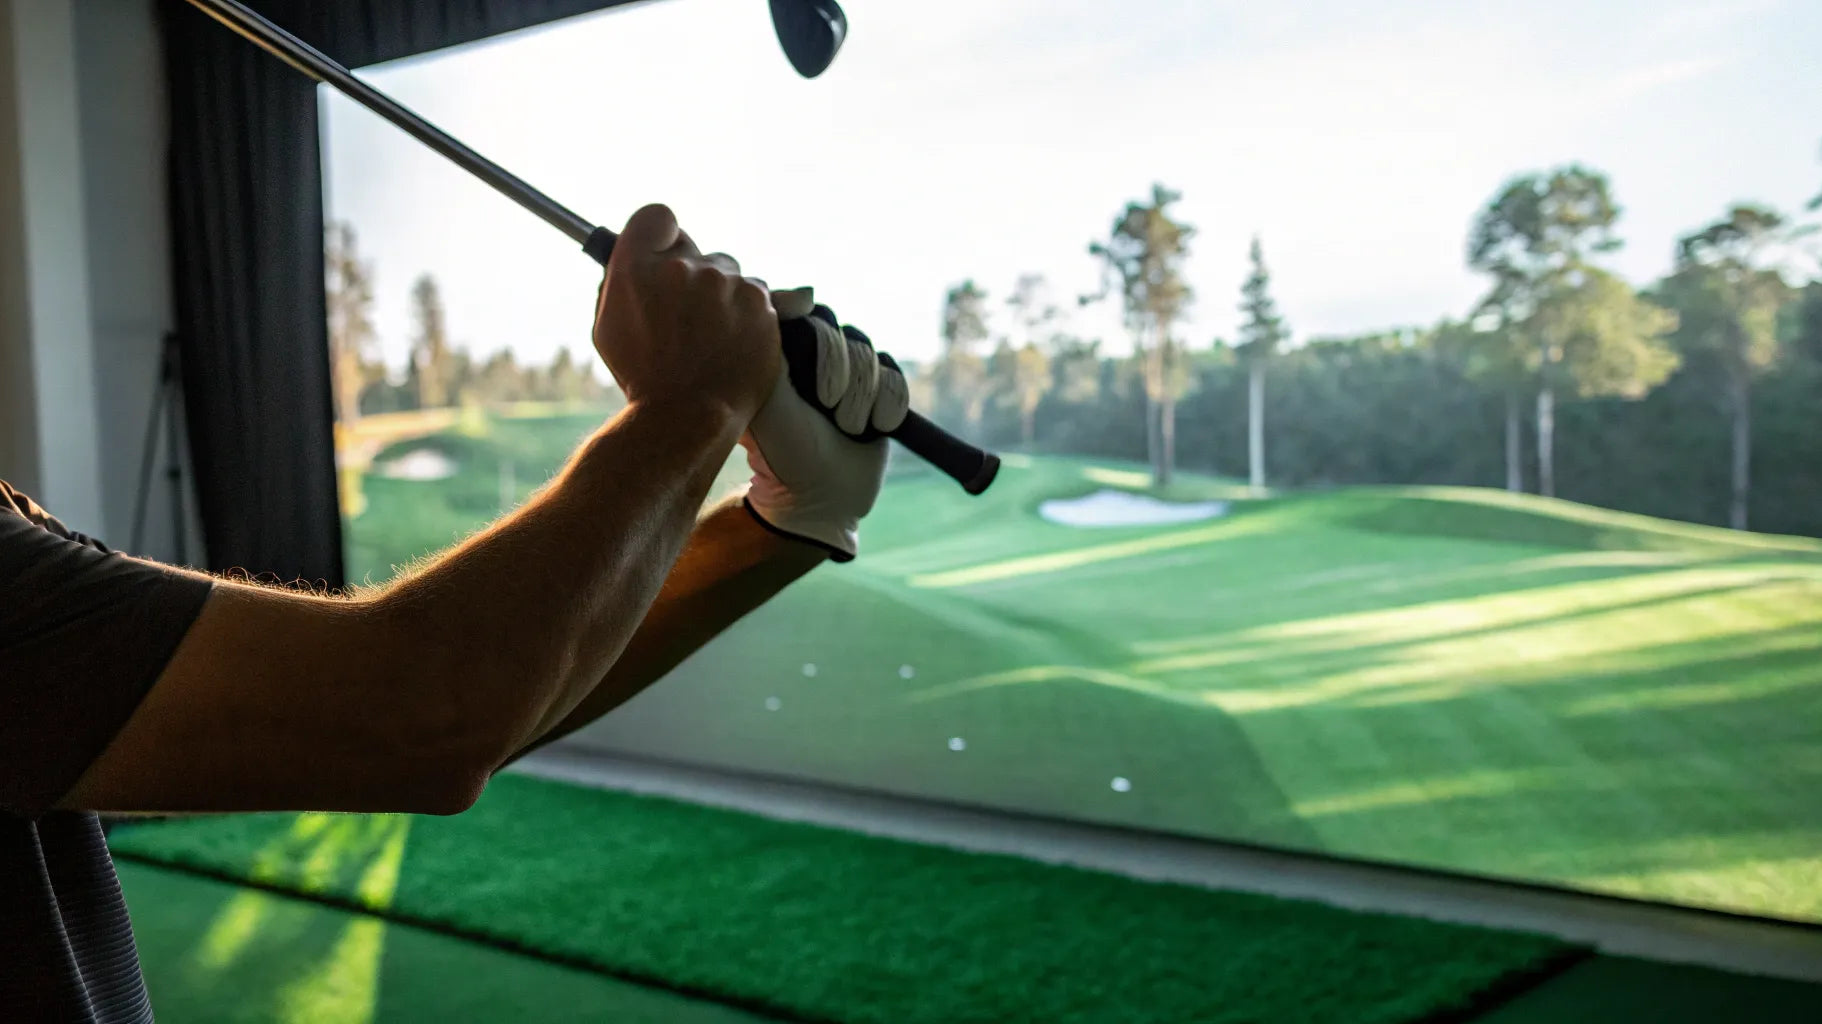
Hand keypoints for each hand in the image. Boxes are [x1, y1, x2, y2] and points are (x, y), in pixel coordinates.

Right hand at [591, 204, 780, 422]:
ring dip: (723, 295)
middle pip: (695, 249)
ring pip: (728, 272)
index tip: (667, 251)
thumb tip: (644, 256)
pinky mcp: (760, 300)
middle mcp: (681, 266)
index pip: (657, 217)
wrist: (690, 416)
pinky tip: (734, 342)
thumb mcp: (611, 326)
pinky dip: (749, 313)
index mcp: (635, 266)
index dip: (663, 235)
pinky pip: (756, 293)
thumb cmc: (645, 378)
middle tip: (689, 315)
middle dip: (693, 275)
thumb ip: (627, 281)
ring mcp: (724, 281)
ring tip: (713, 337)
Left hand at [740, 289, 908, 561]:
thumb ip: (774, 342)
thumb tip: (802, 293)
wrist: (818, 499)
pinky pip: (896, 377)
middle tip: (827, 407)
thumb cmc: (782, 452)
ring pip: (870, 354)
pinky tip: (875, 428)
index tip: (818, 366)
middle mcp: (816, 357)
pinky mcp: (880, 391)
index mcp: (784, 352)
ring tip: (846, 428)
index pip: (809, 313)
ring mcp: (850, 373)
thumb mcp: (766, 396)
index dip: (819, 337)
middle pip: (842, 331)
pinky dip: (888, 405)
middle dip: (838, 372)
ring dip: (861, 397)